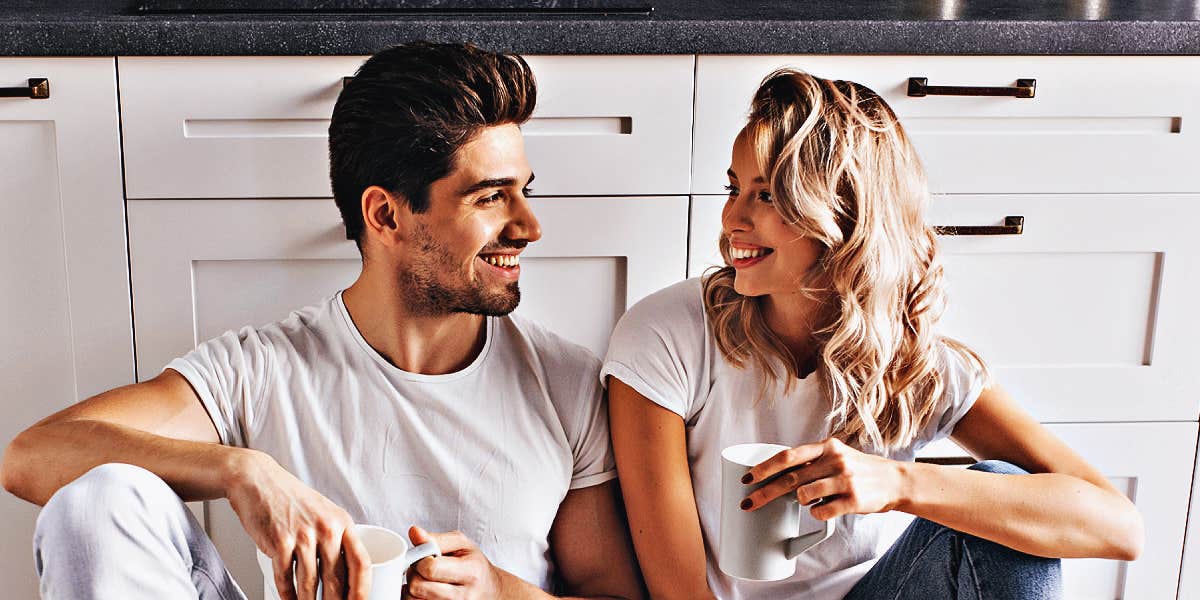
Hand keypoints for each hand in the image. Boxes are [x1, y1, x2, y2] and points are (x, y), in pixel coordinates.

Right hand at [225, 449, 370, 599]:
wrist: (258, 481)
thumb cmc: (291, 499)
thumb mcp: (324, 513)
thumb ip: (336, 539)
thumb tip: (345, 574)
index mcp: (342, 523)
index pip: (361, 563)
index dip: (362, 590)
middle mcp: (326, 529)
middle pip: (337, 579)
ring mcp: (302, 536)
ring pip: (310, 583)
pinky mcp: (279, 542)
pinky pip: (285, 578)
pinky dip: (287, 595)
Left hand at [403, 526, 503, 599]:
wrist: (489, 589)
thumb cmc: (474, 565)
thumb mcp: (462, 544)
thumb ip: (437, 539)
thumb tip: (415, 533)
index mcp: (470, 571)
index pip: (431, 568)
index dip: (420, 559)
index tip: (424, 556)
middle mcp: (463, 595)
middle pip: (418, 586)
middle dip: (414, 573)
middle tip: (422, 567)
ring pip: (413, 599)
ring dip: (413, 587)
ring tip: (425, 579)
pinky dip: (416, 597)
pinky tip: (425, 590)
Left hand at [740, 438, 905, 520]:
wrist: (895, 481)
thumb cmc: (859, 470)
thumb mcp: (836, 456)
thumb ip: (812, 462)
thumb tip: (777, 474)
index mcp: (826, 446)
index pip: (788, 456)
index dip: (765, 467)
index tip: (747, 477)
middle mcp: (834, 460)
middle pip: (790, 479)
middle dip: (765, 493)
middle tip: (748, 503)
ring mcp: (844, 480)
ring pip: (803, 496)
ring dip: (800, 502)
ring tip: (811, 499)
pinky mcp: (853, 500)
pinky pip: (821, 512)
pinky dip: (817, 513)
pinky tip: (825, 508)